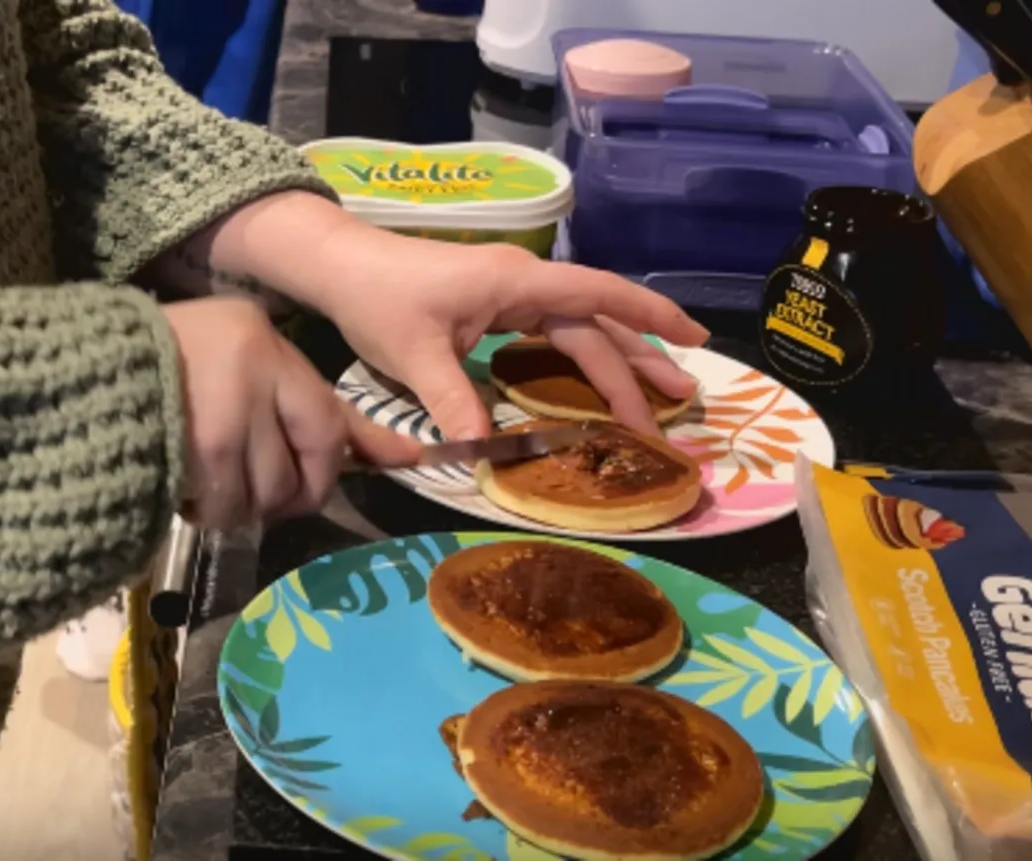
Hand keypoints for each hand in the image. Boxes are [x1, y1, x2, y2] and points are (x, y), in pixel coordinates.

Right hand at [161, 297, 418, 527]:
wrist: (70, 381)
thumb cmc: (154, 375)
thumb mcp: (234, 371)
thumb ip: (303, 412)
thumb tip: (400, 455)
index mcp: (268, 348)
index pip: (332, 412)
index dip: (369, 447)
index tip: (410, 461)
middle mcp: (259, 371)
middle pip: (307, 464)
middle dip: (289, 493)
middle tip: (257, 493)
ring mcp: (232, 409)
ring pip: (267, 492)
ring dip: (240, 504)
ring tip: (204, 482)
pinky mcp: (204, 447)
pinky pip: (228, 505)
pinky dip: (208, 510)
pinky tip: (182, 488)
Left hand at [319, 236, 710, 439]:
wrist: (338, 265)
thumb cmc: (377, 297)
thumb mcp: (413, 355)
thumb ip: (454, 402)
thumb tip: (490, 455)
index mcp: (517, 283)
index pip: (598, 295)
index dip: (649, 316)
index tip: (694, 337)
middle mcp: (525, 283)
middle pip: (597, 322)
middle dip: (641, 361)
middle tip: (682, 401)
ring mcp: (512, 293)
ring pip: (580, 327)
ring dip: (619, 359)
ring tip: (658, 395)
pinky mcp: (497, 305)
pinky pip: (555, 332)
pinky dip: (584, 356)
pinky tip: (599, 379)